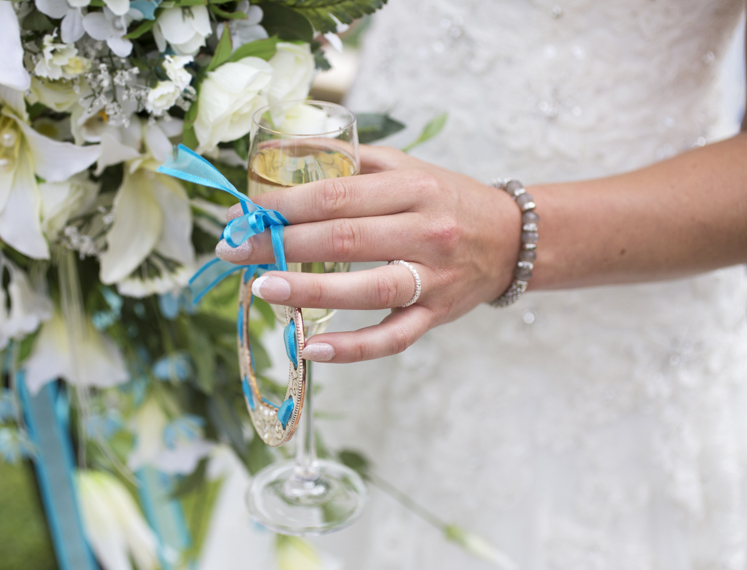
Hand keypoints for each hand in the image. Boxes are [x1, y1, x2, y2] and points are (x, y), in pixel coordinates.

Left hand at [217, 145, 521, 362]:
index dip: (285, 204)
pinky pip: (391, 338)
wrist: (514, 239)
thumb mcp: (408, 167)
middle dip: (279, 243)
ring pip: (366, 289)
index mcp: (413, 189)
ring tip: (262, 288)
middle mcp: (425, 232)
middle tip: (233, 249)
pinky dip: (351, 348)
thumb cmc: (449, 200)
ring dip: (308, 290)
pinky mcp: (436, 315)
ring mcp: (433, 278)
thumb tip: (286, 152)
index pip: (337, 194)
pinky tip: (310, 349)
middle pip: (343, 238)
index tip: (244, 213)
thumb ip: (353, 160)